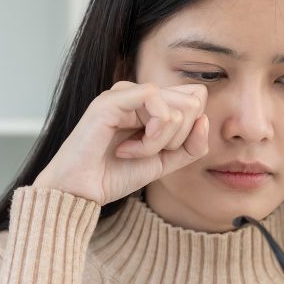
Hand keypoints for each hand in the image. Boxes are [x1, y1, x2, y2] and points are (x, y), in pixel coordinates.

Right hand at [32, 81, 208, 204]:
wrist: (80, 190)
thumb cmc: (114, 175)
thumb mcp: (164, 162)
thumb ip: (191, 146)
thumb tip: (204, 120)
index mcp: (150, 104)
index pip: (195, 99)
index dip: (192, 130)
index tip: (166, 152)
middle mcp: (138, 94)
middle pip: (193, 101)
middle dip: (178, 137)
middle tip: (149, 154)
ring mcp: (124, 93)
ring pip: (177, 104)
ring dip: (162, 139)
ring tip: (134, 153)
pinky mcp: (113, 98)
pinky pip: (155, 100)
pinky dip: (152, 133)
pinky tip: (129, 148)